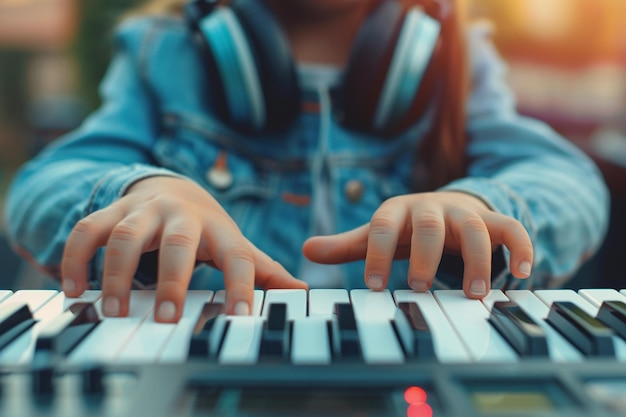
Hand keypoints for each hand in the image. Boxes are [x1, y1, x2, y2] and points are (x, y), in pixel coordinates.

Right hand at [61, 176, 306, 321]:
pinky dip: (76, 257)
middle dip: (172, 280)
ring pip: (126, 235)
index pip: (237, 258)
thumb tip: (301, 290)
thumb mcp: (235, 244)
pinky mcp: (112, 210)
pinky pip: (88, 229)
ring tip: (112, 309)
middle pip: (178, 243)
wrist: (172, 187)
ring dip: (115, 272)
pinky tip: (74, 288)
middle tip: (166, 317)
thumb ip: (262, 269)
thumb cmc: (207, 227)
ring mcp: (144, 211)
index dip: (241, 287)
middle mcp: (181, 216)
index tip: (239, 319)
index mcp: (219, 229)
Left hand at [302, 191, 532, 298]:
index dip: (376, 253)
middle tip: (419, 287)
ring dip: (477, 260)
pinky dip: (522, 247)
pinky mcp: (491, 221)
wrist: (444, 205)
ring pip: (473, 228)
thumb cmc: (404, 228)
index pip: (382, 226)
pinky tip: (524, 274)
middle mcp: (430, 209)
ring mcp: (463, 214)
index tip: (376, 287)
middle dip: (425, 256)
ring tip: (475, 294)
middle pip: (428, 225)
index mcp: (396, 211)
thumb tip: (305, 249)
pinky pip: (512, 228)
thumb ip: (346, 245)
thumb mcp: (376, 234)